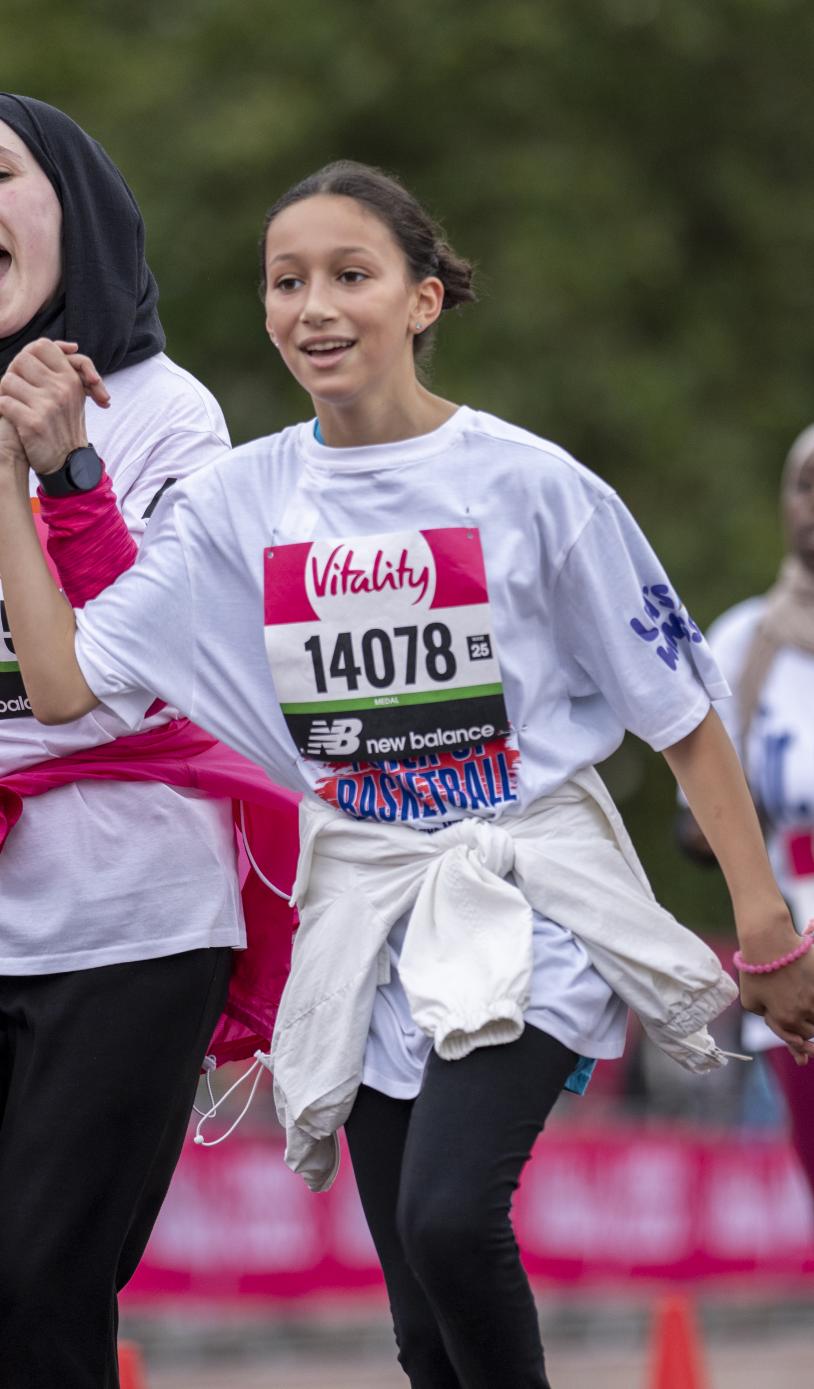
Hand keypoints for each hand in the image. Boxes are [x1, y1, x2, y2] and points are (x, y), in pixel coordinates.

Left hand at [0, 338, 107, 475]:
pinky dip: (2, 409)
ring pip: (8, 381)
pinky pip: (4, 402)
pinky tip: (9, 416)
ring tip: (15, 405)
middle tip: (19, 389)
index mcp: (70, 379)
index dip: (29, 354)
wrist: (67, 462)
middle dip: (14, 374)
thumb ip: (67, 368)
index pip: (42, 346)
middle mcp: (61, 389)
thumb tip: (69, 346)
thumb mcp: (74, 393)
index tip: (30, 371)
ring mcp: (47, 405)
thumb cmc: (65, 424)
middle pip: (22, 360)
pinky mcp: (33, 422)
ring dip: (6, 393)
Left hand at [739, 918, 813, 1063]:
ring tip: (807, 1014)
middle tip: (806, 1032)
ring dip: (812, 1017)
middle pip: (812, 1030)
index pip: (796, 1038)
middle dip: (808, 1032)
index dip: (799, 1044)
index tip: (802, 1051)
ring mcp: (813, 997)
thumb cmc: (755, 970)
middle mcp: (802, 1012)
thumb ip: (764, 1014)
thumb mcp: (750, 1000)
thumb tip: (772, 1017)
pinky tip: (812, 1001)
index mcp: (784, 1019)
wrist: (769, 944)